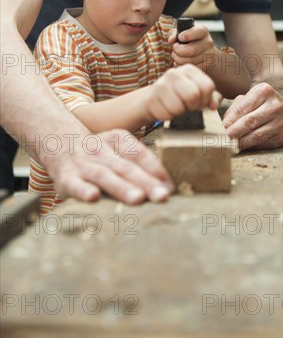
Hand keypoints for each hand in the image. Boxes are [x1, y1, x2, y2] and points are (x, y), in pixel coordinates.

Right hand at [52, 129, 174, 203]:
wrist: (56, 142)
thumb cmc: (96, 154)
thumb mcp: (116, 150)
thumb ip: (139, 166)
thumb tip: (167, 188)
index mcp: (117, 139)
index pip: (140, 154)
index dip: (156, 170)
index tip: (171, 187)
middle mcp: (102, 150)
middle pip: (126, 166)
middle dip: (146, 182)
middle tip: (162, 196)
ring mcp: (84, 164)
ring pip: (105, 176)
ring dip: (121, 187)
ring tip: (138, 198)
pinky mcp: (66, 178)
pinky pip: (75, 185)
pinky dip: (83, 191)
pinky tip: (93, 198)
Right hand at [145, 64, 221, 120]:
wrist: (153, 101)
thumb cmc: (179, 97)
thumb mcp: (198, 95)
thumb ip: (211, 98)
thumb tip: (213, 106)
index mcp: (189, 70)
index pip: (207, 87)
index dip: (205, 100)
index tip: (198, 102)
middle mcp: (175, 73)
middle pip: (193, 95)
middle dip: (192, 106)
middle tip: (186, 105)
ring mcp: (161, 84)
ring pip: (179, 107)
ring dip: (179, 112)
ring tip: (175, 107)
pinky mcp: (151, 98)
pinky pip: (167, 115)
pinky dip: (168, 116)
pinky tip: (165, 109)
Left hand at [168, 25, 214, 69]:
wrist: (206, 54)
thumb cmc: (191, 42)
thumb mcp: (183, 34)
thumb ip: (174, 34)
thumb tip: (171, 40)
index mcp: (203, 31)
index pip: (199, 32)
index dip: (188, 35)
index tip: (180, 37)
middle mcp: (208, 42)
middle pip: (191, 51)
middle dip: (178, 51)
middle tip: (174, 49)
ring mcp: (209, 56)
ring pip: (189, 61)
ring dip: (178, 60)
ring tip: (177, 56)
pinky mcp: (207, 66)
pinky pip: (190, 68)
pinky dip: (182, 66)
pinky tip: (182, 62)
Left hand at [222, 82, 282, 150]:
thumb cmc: (261, 102)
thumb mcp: (249, 95)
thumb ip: (235, 106)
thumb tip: (224, 124)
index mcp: (264, 91)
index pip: (242, 108)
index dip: (230, 120)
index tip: (221, 127)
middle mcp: (275, 106)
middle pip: (249, 122)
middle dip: (234, 132)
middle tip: (223, 138)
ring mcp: (281, 121)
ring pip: (257, 136)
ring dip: (241, 142)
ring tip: (230, 144)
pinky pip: (264, 144)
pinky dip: (251, 146)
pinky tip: (243, 146)